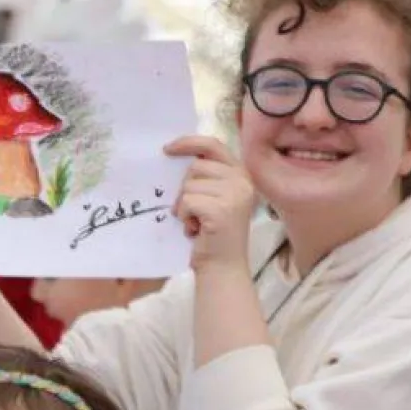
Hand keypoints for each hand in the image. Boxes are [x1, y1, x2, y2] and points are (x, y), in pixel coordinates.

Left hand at [165, 135, 256, 272]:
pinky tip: (195, 229)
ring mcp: (235, 194)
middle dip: (185, 188)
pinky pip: (187, 201)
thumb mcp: (212, 197)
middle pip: (196, 166)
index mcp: (241, 174)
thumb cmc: (211, 233)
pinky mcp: (222, 209)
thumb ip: (204, 177)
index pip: (213, 145)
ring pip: (189, 184)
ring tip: (196, 222)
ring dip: (184, 205)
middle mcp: (243, 181)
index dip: (189, 142)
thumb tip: (174, 152)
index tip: (168, 148)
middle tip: (192, 211)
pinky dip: (184, 216)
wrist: (221, 266)